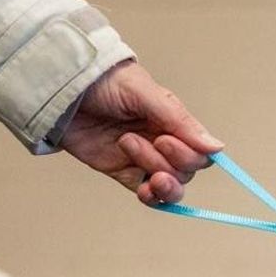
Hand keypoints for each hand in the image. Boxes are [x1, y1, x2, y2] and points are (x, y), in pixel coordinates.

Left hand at [59, 59, 219, 204]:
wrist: (58, 85)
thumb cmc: (101, 79)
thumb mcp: (143, 93)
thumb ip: (180, 121)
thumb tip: (217, 148)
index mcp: (172, 121)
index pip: (200, 151)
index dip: (190, 154)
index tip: (166, 141)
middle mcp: (162, 141)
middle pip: (187, 170)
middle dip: (169, 162)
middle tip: (144, 141)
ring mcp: (142, 159)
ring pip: (169, 184)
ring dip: (158, 177)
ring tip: (129, 149)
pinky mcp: (122, 172)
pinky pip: (147, 193)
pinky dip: (151, 197)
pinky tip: (145, 190)